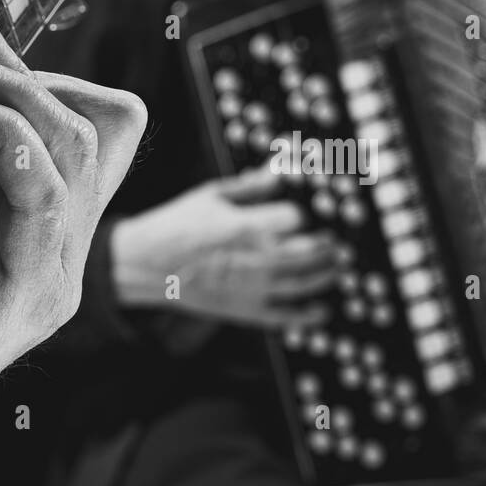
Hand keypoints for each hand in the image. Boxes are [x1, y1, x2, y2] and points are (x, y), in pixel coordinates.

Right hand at [110, 167, 341, 329]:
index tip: (307, 212)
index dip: (305, 212)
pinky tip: (322, 311)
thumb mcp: (214, 194)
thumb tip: (282, 169)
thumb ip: (253, 185)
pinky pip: (283, 316)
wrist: (147, 264)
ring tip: (339, 267)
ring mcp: (252, 288)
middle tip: (337, 242)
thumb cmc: (179, 224)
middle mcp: (256, 259)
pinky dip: (307, 316)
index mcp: (248, 226)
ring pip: (304, 283)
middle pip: (310, 252)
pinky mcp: (244, 310)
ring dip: (328, 275)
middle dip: (329, 245)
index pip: (297, 218)